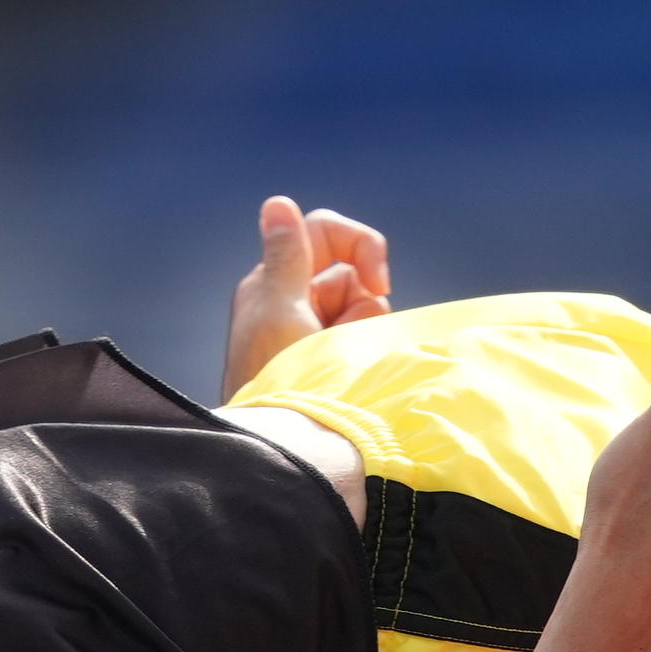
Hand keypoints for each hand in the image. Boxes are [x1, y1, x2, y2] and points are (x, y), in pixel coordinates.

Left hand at [222, 197, 393, 393]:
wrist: (283, 449)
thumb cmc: (273, 379)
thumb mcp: (279, 312)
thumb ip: (287, 257)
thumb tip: (277, 202)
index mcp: (274, 281)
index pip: (325, 232)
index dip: (358, 245)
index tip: (377, 279)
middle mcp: (293, 300)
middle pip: (352, 271)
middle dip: (364, 301)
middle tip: (351, 337)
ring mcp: (314, 331)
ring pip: (366, 306)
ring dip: (365, 330)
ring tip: (342, 364)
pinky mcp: (330, 359)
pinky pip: (365, 336)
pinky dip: (367, 348)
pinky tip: (351, 373)